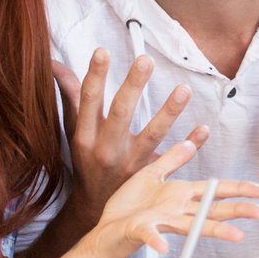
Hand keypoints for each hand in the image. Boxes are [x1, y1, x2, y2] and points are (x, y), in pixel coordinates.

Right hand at [51, 50, 202, 212]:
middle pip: (121, 113)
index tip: (102, 51)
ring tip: (184, 90)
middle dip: (133, 86)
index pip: (89, 100)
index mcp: (85, 135)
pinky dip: (191, 145)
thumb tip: (54, 62)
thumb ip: (70, 95)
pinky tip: (204, 129)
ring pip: (152, 136)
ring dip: (169, 113)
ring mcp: (130, 164)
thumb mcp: (73, 128)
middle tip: (146, 60)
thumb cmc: (85, 158)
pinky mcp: (149, 176)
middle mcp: (106, 149)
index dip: (95, 75)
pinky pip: (173, 160)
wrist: (94, 206)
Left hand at [93, 141, 258, 257]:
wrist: (105, 227)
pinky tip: (162, 247)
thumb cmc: (128, 204)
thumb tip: (191, 141)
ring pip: (192, 225)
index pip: (215, 191)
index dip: (239, 189)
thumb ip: (172, 159)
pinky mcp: (141, 230)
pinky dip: (156, 241)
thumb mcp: (151, 174)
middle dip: (238, 210)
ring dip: (215, 230)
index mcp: (180, 195)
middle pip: (212, 210)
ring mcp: (162, 222)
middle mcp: (177, 210)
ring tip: (237, 236)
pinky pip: (150, 235)